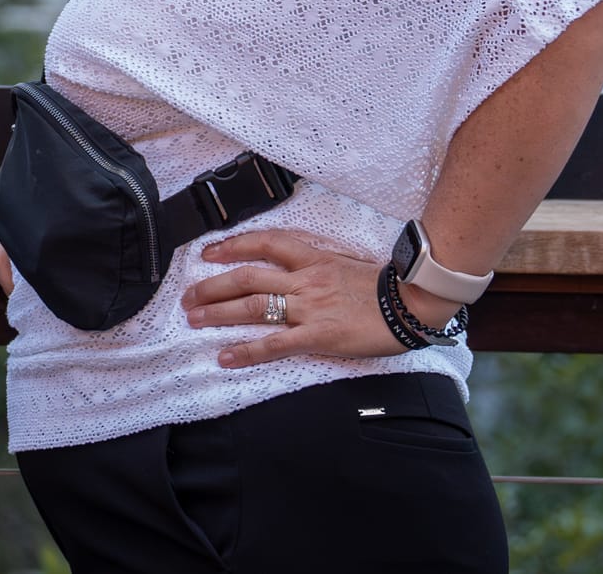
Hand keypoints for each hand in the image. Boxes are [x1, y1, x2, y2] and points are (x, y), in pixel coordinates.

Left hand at [181, 229, 462, 367]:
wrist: (414, 305)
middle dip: (212, 286)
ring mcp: (309, 308)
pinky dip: (246, 351)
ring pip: (253, 306)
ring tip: (194, 319)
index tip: (208, 252)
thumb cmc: (384, 288)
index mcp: (313, 259)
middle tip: (188, 296)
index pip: (264, 244)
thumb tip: (296, 271)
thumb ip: (319, 267)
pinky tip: (224, 357)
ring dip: (218, 313)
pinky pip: (274, 344)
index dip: (232, 245)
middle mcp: (305, 280)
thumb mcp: (346, 265)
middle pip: (247, 277)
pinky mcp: (318, 335)